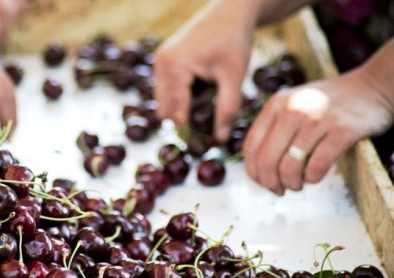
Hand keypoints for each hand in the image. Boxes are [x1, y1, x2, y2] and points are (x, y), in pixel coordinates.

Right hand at [154, 1, 255, 141]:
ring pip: (163, 102)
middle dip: (183, 123)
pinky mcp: (163, 61)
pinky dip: (180, 98)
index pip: (176, 112)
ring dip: (181, 110)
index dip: (188, 132)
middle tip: (206, 133)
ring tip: (207, 108)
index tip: (201, 148)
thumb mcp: (234, 77)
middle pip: (164, 110)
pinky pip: (165, 90)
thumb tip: (220, 139)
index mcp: (175, 66)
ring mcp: (159, 62)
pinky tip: (201, 93)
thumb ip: (227, 109)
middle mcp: (161, 64)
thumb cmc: (234, 40)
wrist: (230, 11)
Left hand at [243, 68, 393, 194]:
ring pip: (289, 167)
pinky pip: (316, 166)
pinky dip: (312, 178)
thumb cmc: (327, 104)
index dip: (253, 171)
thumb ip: (273, 127)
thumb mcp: (292, 104)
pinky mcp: (342, 131)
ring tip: (298, 184)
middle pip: (266, 160)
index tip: (262, 182)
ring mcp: (317, 119)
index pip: (251, 147)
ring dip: (291, 184)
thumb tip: (256, 168)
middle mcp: (293, 110)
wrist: (371, 87)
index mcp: (276, 104)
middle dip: (270, 183)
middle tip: (279, 190)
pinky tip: (314, 177)